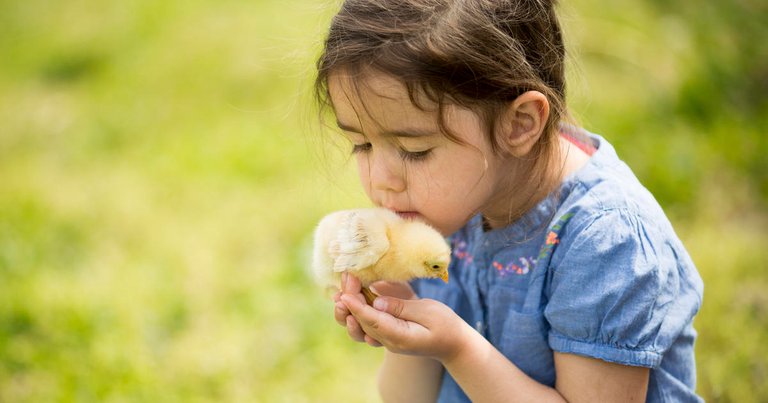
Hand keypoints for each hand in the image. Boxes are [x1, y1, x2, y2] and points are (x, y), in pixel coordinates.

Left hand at [340, 287, 470, 362]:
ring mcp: (386, 339)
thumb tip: (378, 303)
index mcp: (399, 337)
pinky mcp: (386, 333)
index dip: (356, 306)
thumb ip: (402, 307)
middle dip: (350, 301)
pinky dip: (356, 311)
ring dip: (348, 310)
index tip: (344, 293)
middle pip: (361, 323)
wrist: (453, 343)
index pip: (372, 321)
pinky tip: (351, 297)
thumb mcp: (428, 312)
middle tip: (346, 279)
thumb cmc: (445, 325)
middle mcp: (388, 340)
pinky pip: (366, 324)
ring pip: (359, 327)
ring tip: (340, 292)